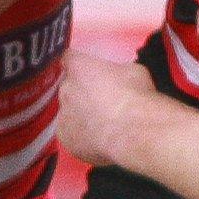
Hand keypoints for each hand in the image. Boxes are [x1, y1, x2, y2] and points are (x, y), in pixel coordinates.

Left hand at [57, 51, 157, 166]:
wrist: (133, 131)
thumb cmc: (135, 97)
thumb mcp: (132, 71)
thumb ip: (116, 72)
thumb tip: (118, 77)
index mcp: (79, 67)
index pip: (69, 58)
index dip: (79, 65)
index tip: (87, 70)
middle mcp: (66, 89)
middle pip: (69, 87)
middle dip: (81, 92)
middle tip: (101, 100)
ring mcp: (63, 115)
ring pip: (69, 112)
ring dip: (80, 115)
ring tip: (101, 124)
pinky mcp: (65, 138)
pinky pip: (71, 134)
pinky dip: (81, 136)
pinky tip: (97, 140)